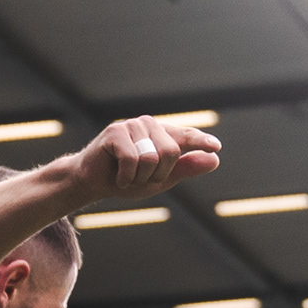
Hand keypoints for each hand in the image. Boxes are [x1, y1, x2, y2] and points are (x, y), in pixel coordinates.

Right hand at [68, 115, 218, 203]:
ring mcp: (132, 125)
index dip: (201, 142)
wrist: (93, 182)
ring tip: (127, 175)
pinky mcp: (115, 132)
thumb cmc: (128, 178)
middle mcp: (150, 125)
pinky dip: (125, 176)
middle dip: (156, 175)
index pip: (187, 136)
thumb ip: (186, 168)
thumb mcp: (161, 178)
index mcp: (163, 134)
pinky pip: (132, 160)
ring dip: (138, 177)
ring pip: (151, 158)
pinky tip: (117, 176)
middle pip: (170, 153)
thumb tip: (214, 159)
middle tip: (139, 178)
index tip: (215, 147)